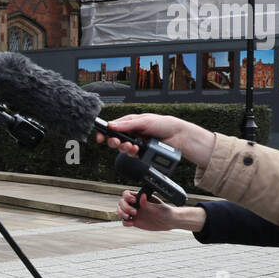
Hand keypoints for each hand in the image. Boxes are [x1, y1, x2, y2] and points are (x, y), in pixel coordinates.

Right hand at [95, 113, 215, 167]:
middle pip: (115, 140)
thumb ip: (127, 125)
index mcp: (130, 123)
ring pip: (123, 149)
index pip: (112, 127)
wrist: (178, 136)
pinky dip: (133, 153)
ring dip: (125, 148)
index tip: (100, 137)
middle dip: (115, 142)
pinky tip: (138, 150)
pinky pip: (132, 155)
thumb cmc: (164, 124)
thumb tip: (112, 126)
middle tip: (118, 143)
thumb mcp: (144, 121)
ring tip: (133, 146)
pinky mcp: (142, 153)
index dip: (104, 132)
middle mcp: (132, 133)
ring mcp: (136, 143)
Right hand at [116, 190, 206, 231]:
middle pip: (121, 202)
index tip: (134, 201)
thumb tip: (142, 195)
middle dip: (125, 207)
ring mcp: (134, 213)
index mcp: (140, 198)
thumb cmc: (165, 212)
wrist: (169, 222)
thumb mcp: (157, 207)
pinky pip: (124, 222)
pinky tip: (131, 223)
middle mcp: (136, 205)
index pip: (127, 194)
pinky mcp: (134, 222)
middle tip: (134, 212)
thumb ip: (147, 203)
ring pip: (120, 211)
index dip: (127, 197)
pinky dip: (125, 223)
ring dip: (121, 214)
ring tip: (129, 217)